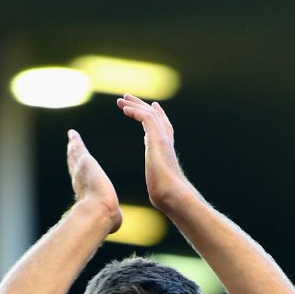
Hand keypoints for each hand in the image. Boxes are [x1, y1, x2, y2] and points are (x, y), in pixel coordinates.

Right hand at [66, 129, 120, 231]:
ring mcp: (80, 171)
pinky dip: (74, 140)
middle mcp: (79, 182)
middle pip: (74, 167)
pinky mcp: (84, 161)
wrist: (100, 210)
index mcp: (86, 195)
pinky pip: (78, 148)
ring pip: (74, 156)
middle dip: (72, 159)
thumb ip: (112, 217)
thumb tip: (116, 222)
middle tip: (71, 149)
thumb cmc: (106, 217)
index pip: (81, 183)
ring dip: (73, 147)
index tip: (78, 171)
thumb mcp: (110, 218)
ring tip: (71, 139)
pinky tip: (72, 133)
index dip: (79, 176)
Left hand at [116, 94, 193, 212]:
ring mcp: (163, 139)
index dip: (157, 116)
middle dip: (142, 106)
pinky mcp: (157, 139)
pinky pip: (145, 118)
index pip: (163, 128)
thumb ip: (159, 182)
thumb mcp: (160, 185)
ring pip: (150, 114)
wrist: (172, 194)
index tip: (152, 107)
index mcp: (167, 151)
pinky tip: (125, 109)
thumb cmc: (166, 195)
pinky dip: (135, 111)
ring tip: (122, 99)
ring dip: (135, 105)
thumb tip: (159, 191)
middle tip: (129, 98)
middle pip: (156, 117)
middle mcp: (166, 141)